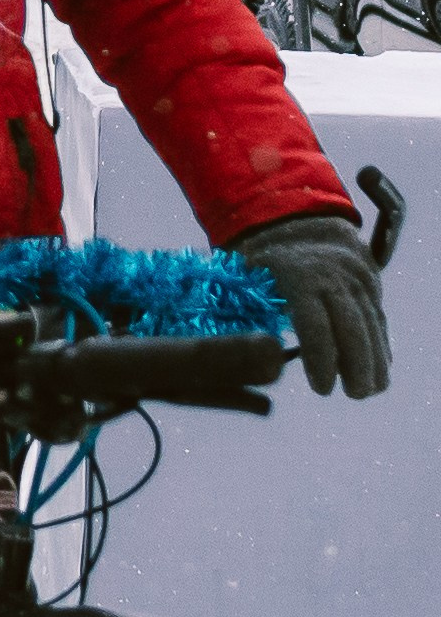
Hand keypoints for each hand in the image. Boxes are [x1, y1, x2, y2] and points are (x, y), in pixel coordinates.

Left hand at [237, 214, 390, 399]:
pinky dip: (380, 345)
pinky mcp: (370, 286)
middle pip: (351, 325)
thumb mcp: (247, 273)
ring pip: (371, 323)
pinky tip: (380, 372)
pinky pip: (378, 318)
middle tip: (355, 394)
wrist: (303, 222)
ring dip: (375, 360)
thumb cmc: (264, 258)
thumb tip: (235, 351)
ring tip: (370, 390)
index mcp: (298, 277)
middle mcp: (333, 278)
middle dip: (357, 363)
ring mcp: (356, 280)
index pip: (314, 323)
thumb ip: (244, 307)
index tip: (323, 389)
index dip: (320, 358)